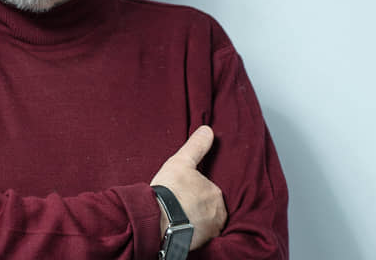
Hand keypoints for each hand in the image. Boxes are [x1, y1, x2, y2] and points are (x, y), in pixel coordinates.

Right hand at [150, 125, 227, 249]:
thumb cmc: (169, 190)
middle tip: (178, 205)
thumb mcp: (181, 162)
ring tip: (177, 217)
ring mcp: (211, 230)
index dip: (195, 191)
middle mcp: (218, 213)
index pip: (208, 191)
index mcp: (215, 193)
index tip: (183, 193)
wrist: (157, 219)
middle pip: (208, 208)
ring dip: (195, 220)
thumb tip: (208, 130)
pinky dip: (192, 233)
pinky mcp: (203, 244)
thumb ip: (196, 146)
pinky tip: (179, 229)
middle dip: (197, 207)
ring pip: (205, 223)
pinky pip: (200, 237)